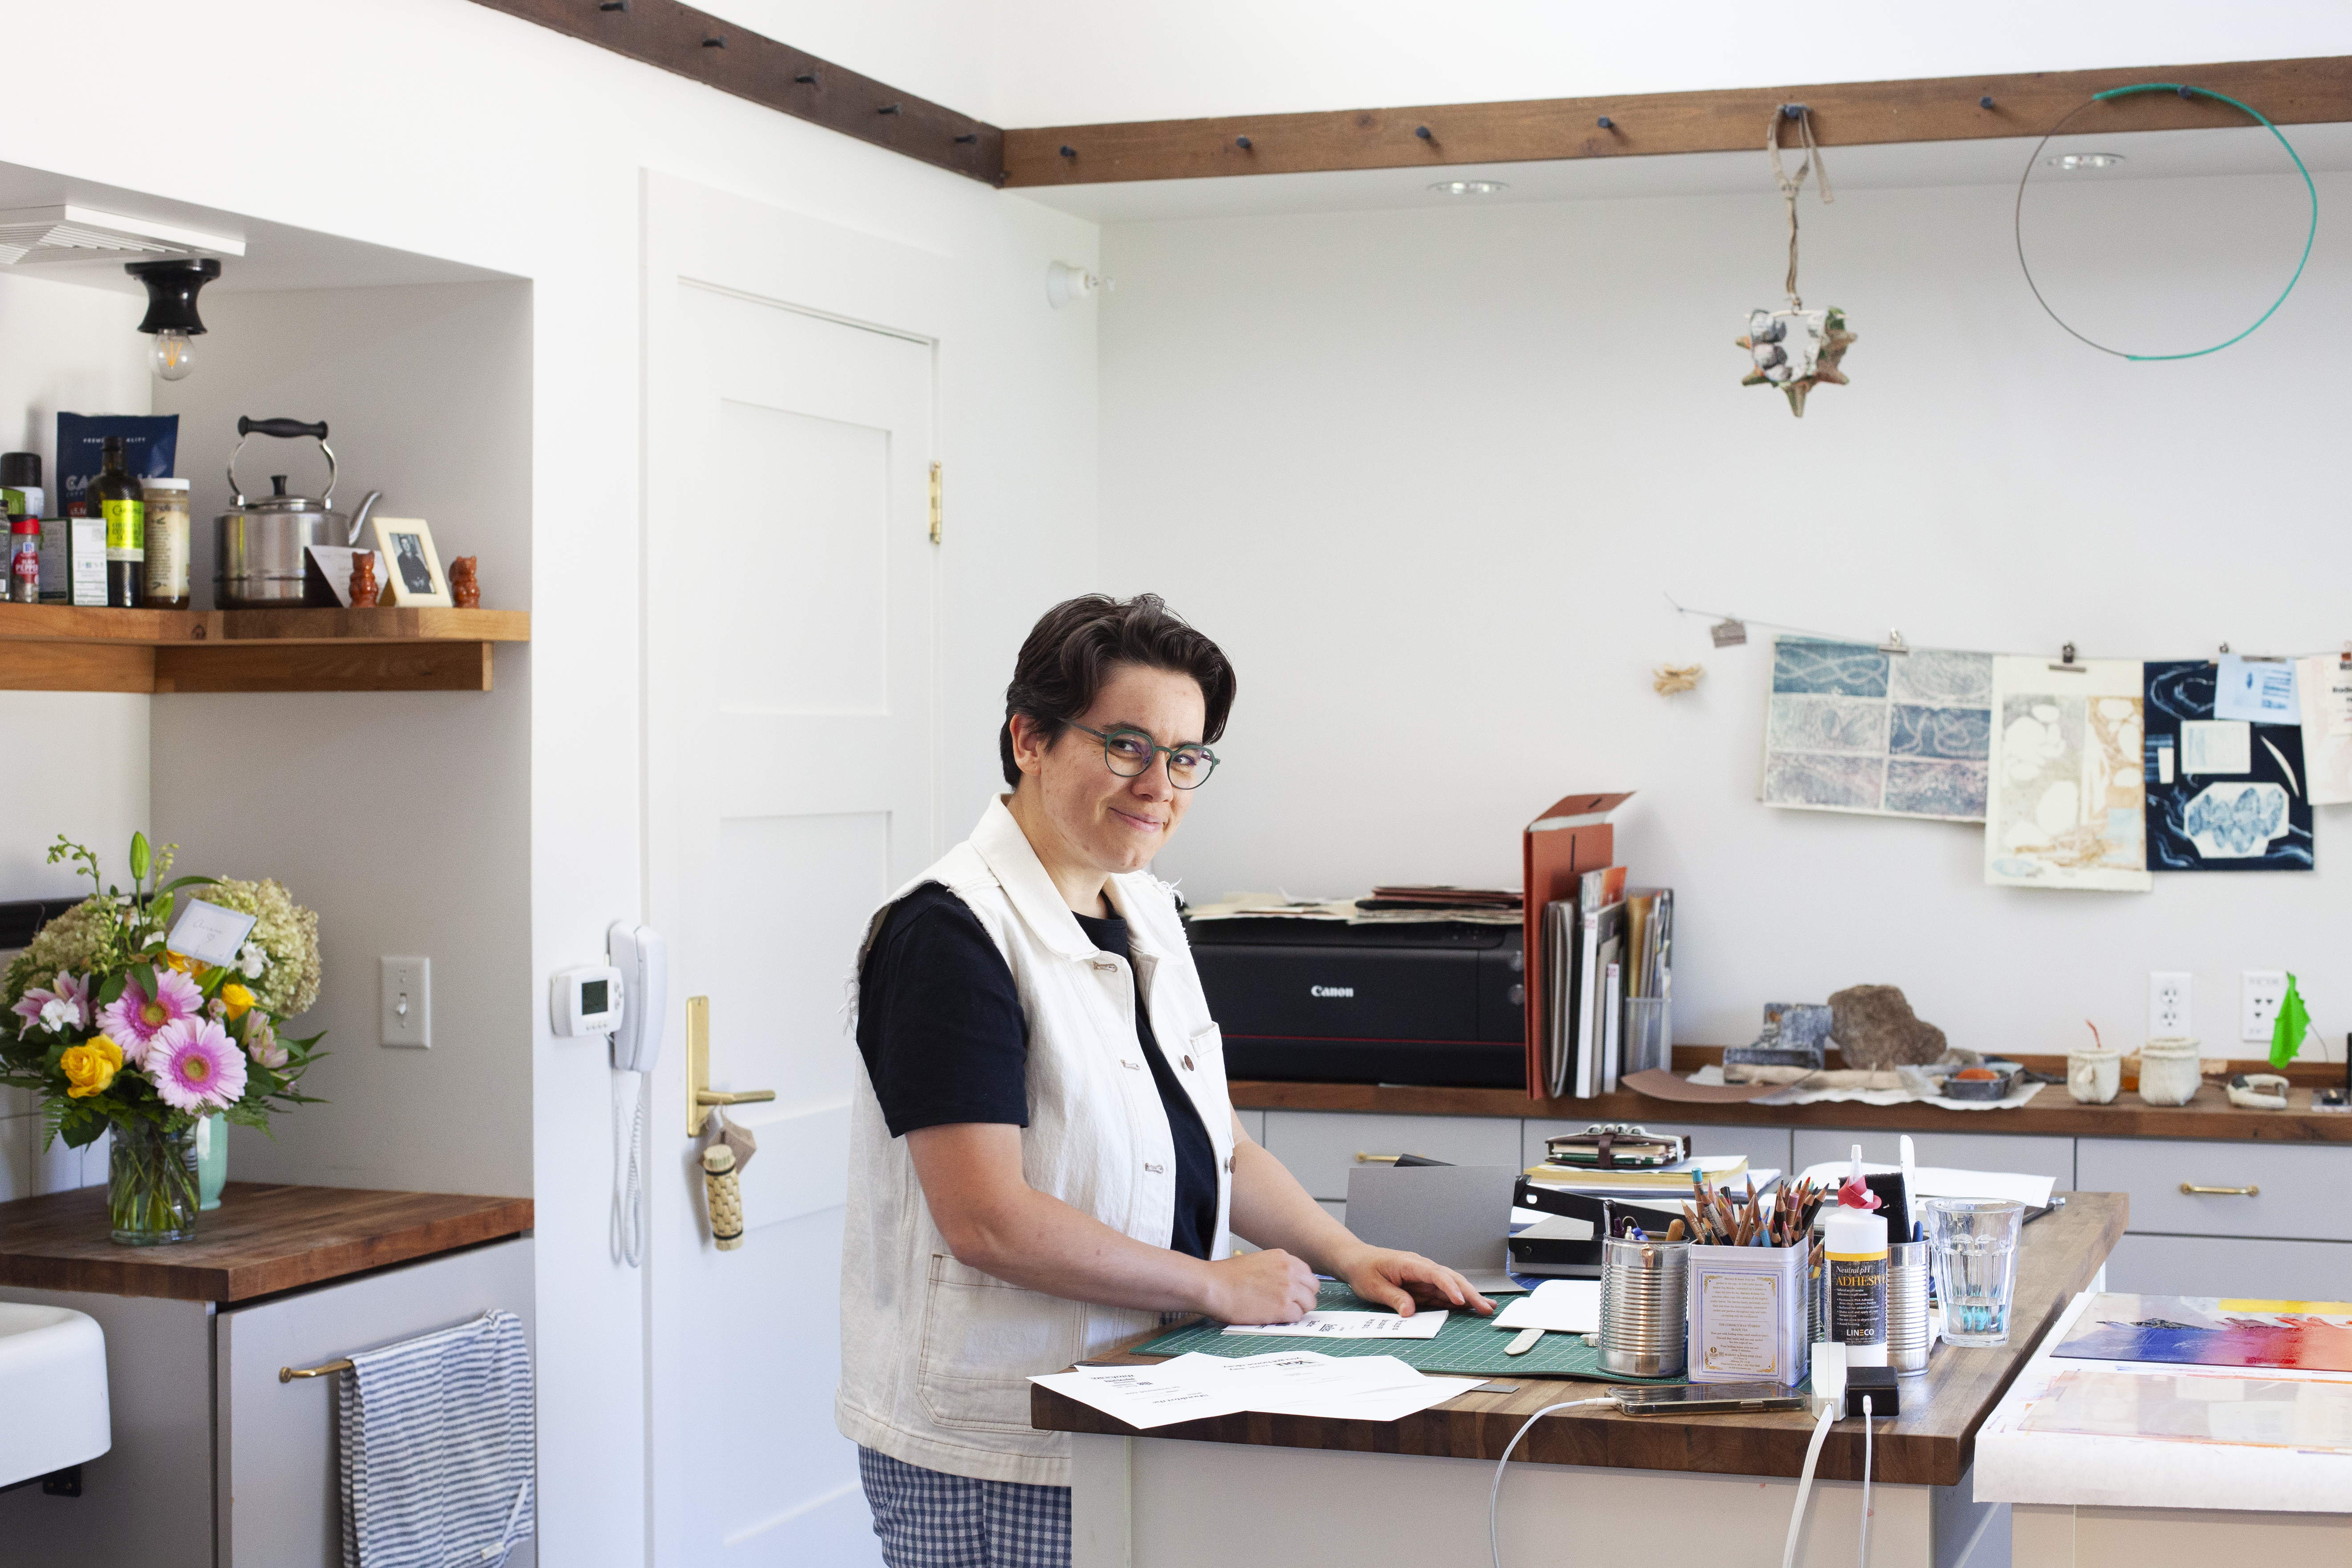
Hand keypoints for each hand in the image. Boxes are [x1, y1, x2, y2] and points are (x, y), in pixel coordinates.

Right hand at [1201, 1248, 1319, 1323]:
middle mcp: (1290, 1271)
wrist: (1214, 1286)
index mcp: (1283, 1258)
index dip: (1301, 1285)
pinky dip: (1288, 1320)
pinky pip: (1297, 1317)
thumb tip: (1283, 1281)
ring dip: (1297, 1310)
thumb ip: (1275, 1269)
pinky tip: (1274, 1317)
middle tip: (1290, 1304)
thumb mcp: (1257, 1261)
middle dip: (1303, 1298)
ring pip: (1309, 1304)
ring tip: (1280, 1312)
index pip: (1307, 1273)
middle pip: (1313, 1289)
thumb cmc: (1227, 1276)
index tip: (1294, 1292)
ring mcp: (1288, 1289)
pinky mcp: (1283, 1308)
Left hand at [1331, 1245, 1494, 1317]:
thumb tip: (1410, 1311)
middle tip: (1486, 1308)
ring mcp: (1423, 1277)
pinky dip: (1457, 1301)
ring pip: (1450, 1286)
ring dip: (1468, 1297)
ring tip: (1487, 1308)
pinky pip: (1442, 1294)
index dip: (1449, 1287)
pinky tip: (1469, 1308)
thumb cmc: (1364, 1269)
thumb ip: (1393, 1297)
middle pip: (1450, 1279)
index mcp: (1410, 1264)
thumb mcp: (1373, 1286)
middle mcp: (1421, 1268)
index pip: (1435, 1274)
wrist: (1356, 1261)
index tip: (1460, 1301)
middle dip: (1469, 1293)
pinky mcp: (1422, 1286)